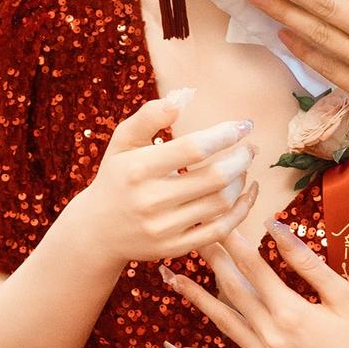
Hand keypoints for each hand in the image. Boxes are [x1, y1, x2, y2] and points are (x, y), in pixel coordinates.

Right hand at [61, 89, 260, 269]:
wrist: (98, 230)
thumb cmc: (117, 177)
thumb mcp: (123, 141)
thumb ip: (149, 116)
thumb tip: (181, 99)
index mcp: (138, 169)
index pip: (193, 148)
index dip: (224, 135)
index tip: (243, 125)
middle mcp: (150, 201)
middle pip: (214, 178)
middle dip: (241, 158)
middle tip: (251, 147)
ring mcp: (164, 228)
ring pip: (221, 203)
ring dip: (242, 181)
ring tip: (243, 167)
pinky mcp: (175, 248)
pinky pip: (220, 230)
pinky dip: (241, 211)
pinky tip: (247, 194)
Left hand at [161, 221, 348, 347]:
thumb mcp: (344, 295)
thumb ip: (306, 262)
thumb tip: (278, 229)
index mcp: (292, 312)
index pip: (253, 267)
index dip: (233, 241)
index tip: (217, 218)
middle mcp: (272, 337)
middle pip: (232, 291)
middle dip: (210, 261)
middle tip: (190, 236)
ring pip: (224, 323)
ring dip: (196, 299)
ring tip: (172, 278)